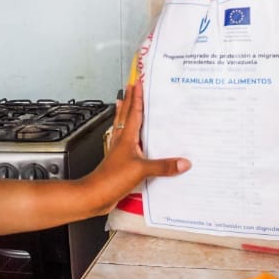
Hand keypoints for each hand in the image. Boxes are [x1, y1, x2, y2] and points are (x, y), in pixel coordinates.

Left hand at [85, 83, 189, 209]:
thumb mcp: (141, 170)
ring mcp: (119, 152)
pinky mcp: (119, 163)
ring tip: (123, 102)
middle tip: (131, 86)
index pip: (133, 112)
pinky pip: (125, 144)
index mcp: (126, 138)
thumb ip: (163, 166)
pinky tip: (130, 139)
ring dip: (124, 114)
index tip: (139, 83)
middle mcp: (121, 141)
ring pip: (122, 127)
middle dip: (129, 100)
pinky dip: (128, 136)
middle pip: (125, 115)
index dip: (136, 97)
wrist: (94, 195)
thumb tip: (184, 162)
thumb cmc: (111, 179)